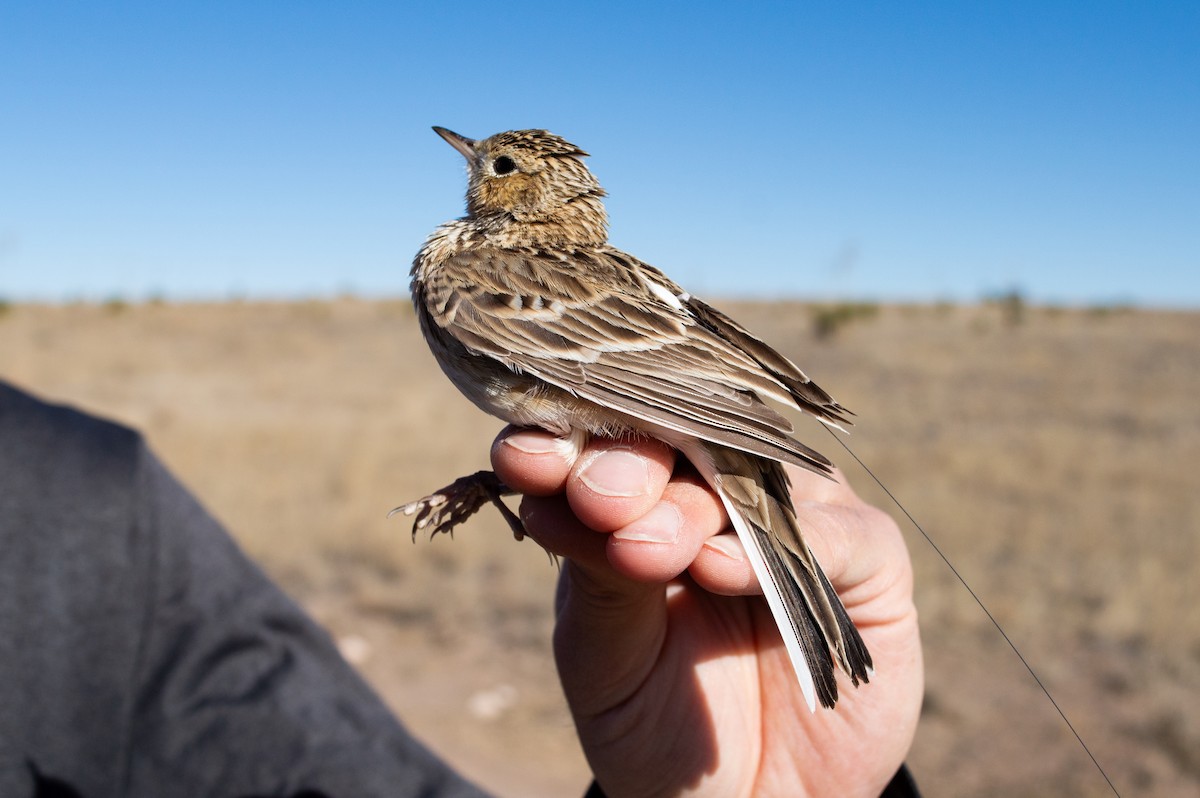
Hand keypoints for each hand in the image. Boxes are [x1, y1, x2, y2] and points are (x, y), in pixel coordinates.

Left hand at [491, 427, 922, 797]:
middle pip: (681, 444)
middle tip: (598, 500)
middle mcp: (721, 492)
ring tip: (646, 546)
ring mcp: (795, 518)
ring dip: (694, 505)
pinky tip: (719, 567)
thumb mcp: (605, 654)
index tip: (523, 457)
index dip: (567, 439)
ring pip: (755, 477)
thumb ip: (596, 574)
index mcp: (644, 498)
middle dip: (630, 467)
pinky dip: (780, 545)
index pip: (606, 442)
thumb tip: (554, 498)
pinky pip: (835, 533)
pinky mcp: (866, 558)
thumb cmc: (655, 723)